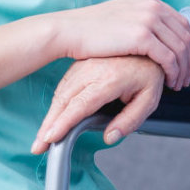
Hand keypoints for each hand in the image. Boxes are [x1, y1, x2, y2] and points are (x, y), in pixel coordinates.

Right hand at [30, 56, 164, 154]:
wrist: (147, 43)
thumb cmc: (149, 71)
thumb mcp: (149, 98)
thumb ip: (131, 119)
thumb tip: (110, 137)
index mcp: (110, 79)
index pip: (81, 105)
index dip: (64, 123)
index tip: (51, 138)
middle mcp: (92, 71)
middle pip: (64, 101)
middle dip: (49, 126)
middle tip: (39, 146)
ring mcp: (83, 66)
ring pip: (60, 94)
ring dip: (50, 116)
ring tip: (43, 137)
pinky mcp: (79, 65)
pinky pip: (63, 86)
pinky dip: (56, 104)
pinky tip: (54, 118)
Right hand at [41, 0, 189, 89]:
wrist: (69, 30)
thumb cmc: (90, 29)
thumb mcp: (121, 16)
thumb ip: (140, 20)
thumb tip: (153, 32)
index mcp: (150, 1)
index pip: (183, 24)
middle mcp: (153, 7)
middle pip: (186, 36)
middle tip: (188, 78)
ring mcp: (149, 20)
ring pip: (180, 49)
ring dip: (183, 69)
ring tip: (179, 84)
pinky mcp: (142, 36)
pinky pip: (169, 58)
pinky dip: (173, 72)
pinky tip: (169, 82)